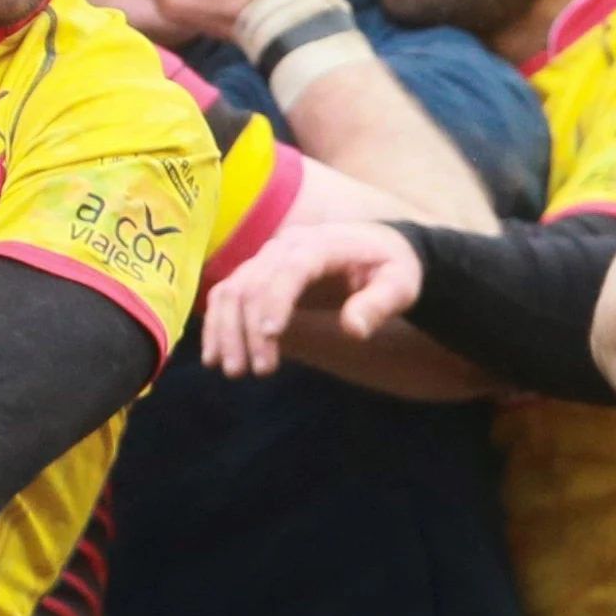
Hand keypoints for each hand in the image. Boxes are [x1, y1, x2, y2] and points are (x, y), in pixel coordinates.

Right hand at [203, 220, 422, 376]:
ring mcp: (267, 258)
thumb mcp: (400, 285)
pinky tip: (215, 357)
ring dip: (227, 330)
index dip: (278, 299)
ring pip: (233, 289)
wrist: (375, 248)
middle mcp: (287, 246)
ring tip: (234, 371)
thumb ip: (380, 305)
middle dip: (251, 328)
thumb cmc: (390, 269)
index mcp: (323, 244)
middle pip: (255, 282)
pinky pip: (226, 294)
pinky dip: (216, 324)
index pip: (292, 268)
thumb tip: (354, 329)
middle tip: (260, 371)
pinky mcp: (257, 273)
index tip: (271, 335)